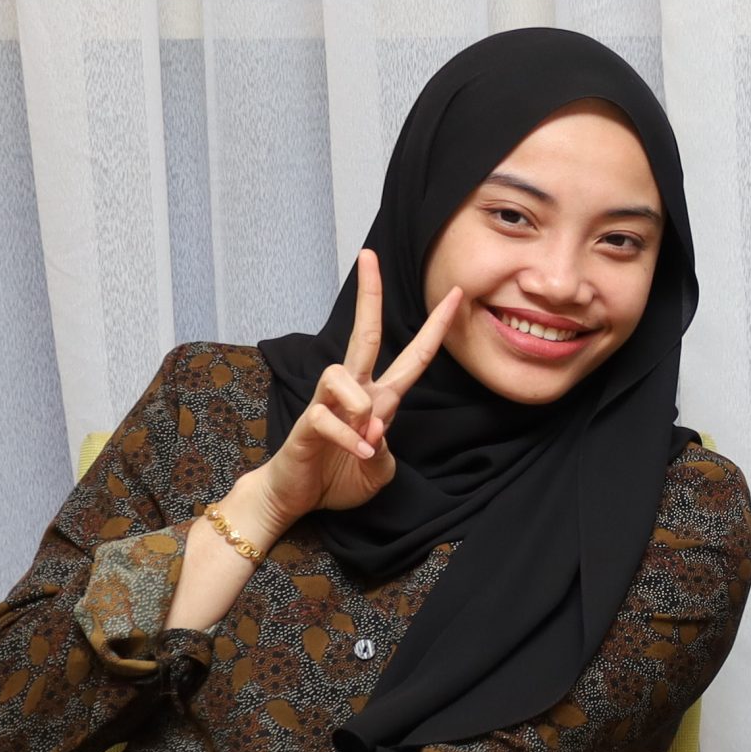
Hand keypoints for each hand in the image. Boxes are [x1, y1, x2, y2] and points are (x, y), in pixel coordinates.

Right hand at [251, 249, 461, 534]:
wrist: (295, 497)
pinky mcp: (306, 424)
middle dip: (369, 295)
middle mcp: (354, 393)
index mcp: (381, 400)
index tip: (455, 295)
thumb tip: (377, 430)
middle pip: (364, 334)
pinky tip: (356, 452)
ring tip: (368, 436)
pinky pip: (326, 417)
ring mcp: (327, 405)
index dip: (436, 328)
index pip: (414, 357)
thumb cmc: (337, 478)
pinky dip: (347, 437)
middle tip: (368, 254)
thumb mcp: (379, 470)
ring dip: (360, 405)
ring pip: (340, 373)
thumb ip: (385, 450)